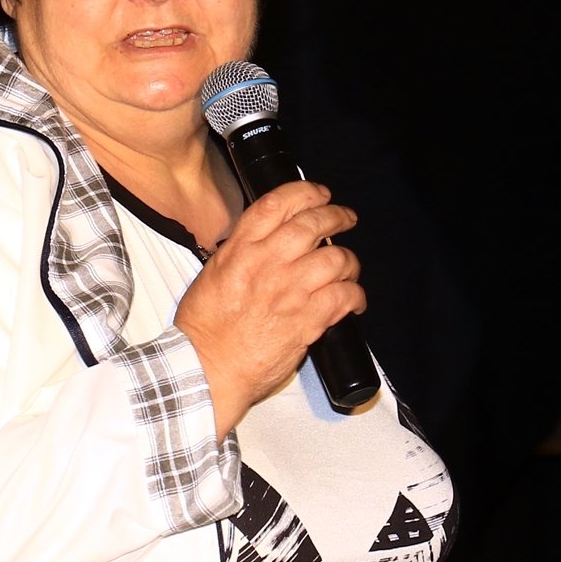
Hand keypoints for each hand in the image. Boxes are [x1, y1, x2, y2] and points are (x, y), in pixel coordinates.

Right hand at [173, 181, 365, 436]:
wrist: (206, 368)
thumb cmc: (205, 329)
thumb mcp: (213, 275)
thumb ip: (242, 253)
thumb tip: (268, 241)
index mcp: (239, 250)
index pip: (276, 204)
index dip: (305, 192)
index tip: (319, 194)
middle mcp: (266, 263)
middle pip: (313, 224)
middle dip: (336, 216)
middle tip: (346, 218)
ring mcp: (289, 291)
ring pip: (336, 258)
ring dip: (349, 261)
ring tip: (348, 267)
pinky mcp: (307, 320)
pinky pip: (344, 296)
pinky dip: (355, 295)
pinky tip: (354, 301)